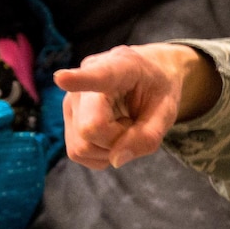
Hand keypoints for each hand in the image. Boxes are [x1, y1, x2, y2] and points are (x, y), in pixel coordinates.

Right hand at [54, 44, 215, 169]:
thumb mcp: (167, 111)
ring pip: (81, 146)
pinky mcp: (67, 120)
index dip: (78, 79)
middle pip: (90, 129)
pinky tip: (112, 131)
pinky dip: (100, 152)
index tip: (61, 78)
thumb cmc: (159, 89)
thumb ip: (148, 136)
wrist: (148, 75)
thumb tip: (115, 160)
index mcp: (119, 67)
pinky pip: (78, 152)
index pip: (97, 75)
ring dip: (108, 147)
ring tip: (123, 124)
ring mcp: (71, 101)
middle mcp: (85, 82)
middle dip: (117, 139)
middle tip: (134, 123)